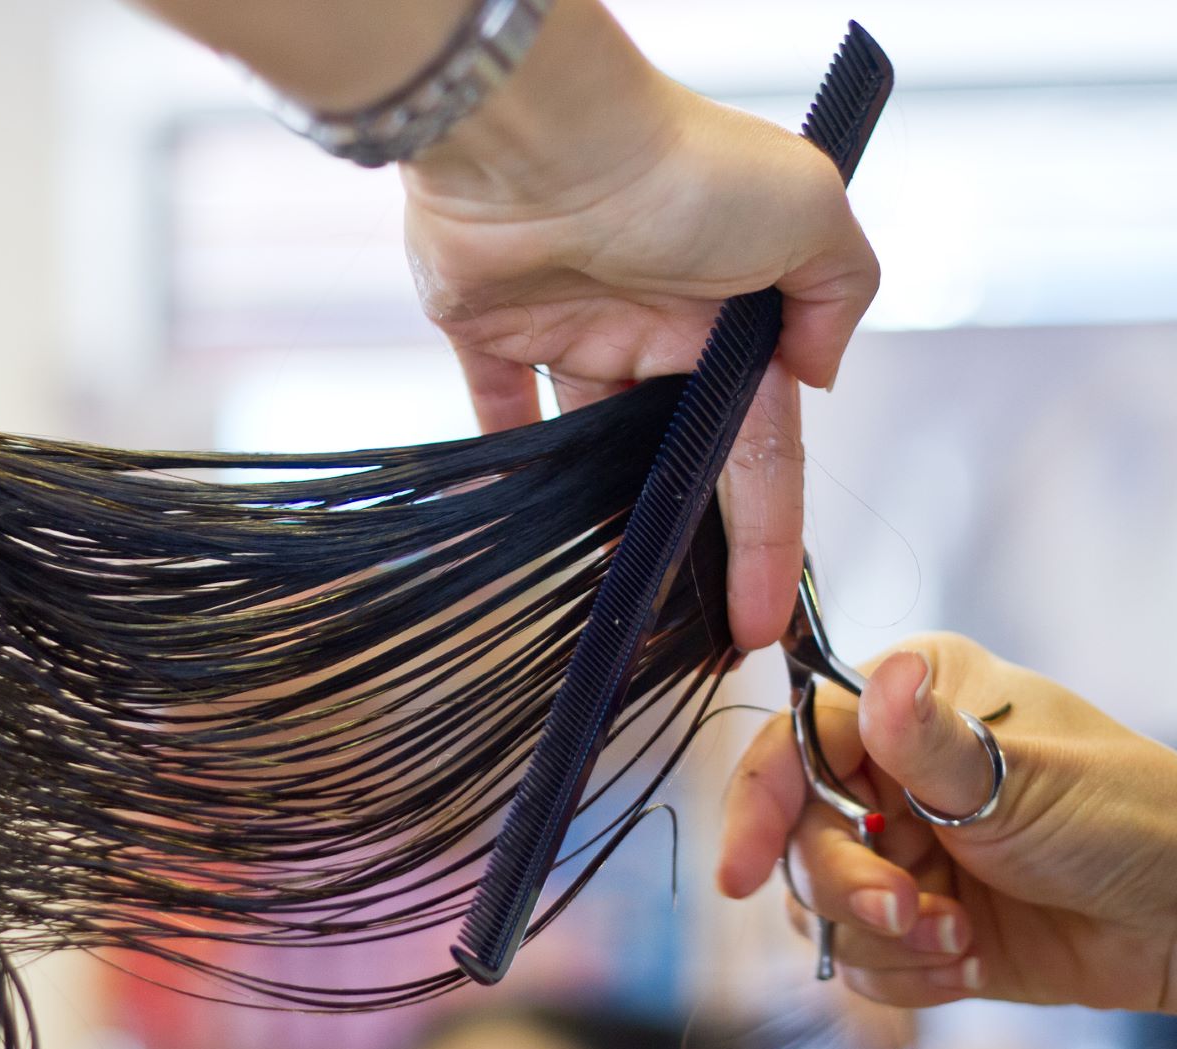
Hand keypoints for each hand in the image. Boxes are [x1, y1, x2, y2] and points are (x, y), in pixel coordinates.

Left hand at [403, 10, 876, 648]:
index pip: (760, 449)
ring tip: (601, 600)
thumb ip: (835, 295)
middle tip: (677, 628)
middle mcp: (656, 325)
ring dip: (596, 516)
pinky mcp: (493, 329)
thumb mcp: (811, 215)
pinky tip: (505, 532)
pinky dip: (496, 468)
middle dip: (681, 539)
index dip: (765, 537)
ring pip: (589, 448)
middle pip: (672, 458)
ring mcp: (572, 328)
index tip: (759, 620)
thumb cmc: (678, 172)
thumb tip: (819, 371)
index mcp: (733, 313)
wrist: (539, 140)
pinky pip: (494, 415)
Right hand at [717, 632, 1176, 1011]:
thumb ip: (933, 742)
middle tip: (911, 911)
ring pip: (816, 906)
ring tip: (960, 941)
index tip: (739, 874)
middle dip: (847, 887)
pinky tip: (967, 963)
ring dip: (882, 938)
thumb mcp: (1023, 778)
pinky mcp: (912, 921)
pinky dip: (903, 975)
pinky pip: (856, 960)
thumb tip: (885, 678)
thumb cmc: (1127, 820)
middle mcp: (885, 775)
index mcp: (904, 708)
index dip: (755, 807)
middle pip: (795, 837)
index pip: (790, 745)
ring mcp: (896, 851)